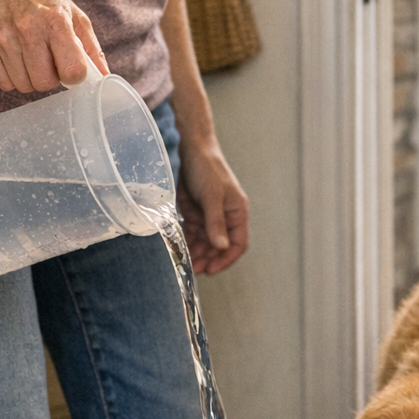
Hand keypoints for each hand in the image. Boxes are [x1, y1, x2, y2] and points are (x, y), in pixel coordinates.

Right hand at [0, 0, 107, 92]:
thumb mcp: (73, 14)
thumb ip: (90, 48)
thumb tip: (105, 78)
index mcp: (55, 20)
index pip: (73, 70)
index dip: (74, 75)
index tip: (70, 67)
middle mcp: (27, 28)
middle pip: (45, 83)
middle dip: (49, 77)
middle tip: (46, 58)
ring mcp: (2, 39)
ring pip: (24, 87)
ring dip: (30, 77)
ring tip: (29, 54)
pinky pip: (4, 84)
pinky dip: (11, 77)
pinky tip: (14, 56)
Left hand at [177, 134, 248, 274]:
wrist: (190, 149)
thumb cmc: (207, 169)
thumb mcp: (212, 196)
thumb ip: (216, 222)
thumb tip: (221, 246)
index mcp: (237, 213)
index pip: (238, 243)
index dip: (226, 259)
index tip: (212, 269)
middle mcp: (225, 217)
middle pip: (220, 246)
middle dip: (208, 258)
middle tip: (194, 268)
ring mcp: (210, 215)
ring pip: (205, 242)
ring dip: (197, 252)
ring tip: (186, 261)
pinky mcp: (196, 212)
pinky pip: (193, 233)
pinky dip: (188, 241)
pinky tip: (180, 248)